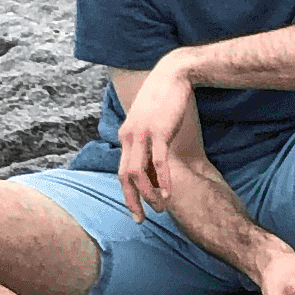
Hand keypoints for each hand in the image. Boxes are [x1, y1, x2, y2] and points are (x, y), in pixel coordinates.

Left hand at [116, 55, 192, 219]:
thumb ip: (146, 140)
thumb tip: (151, 160)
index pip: (121, 171)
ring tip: (160, 208)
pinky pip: (158, 163)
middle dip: (132, 201)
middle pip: (124, 177)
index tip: (135, 210)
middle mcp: (128, 137)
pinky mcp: (158, 132)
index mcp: (125, 136)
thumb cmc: (164, 98)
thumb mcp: (150, 121)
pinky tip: (170, 195)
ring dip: (149, 195)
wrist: (172, 75)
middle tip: (141, 219)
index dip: (128, 194)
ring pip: (139, 174)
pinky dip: (163, 182)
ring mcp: (142, 135)